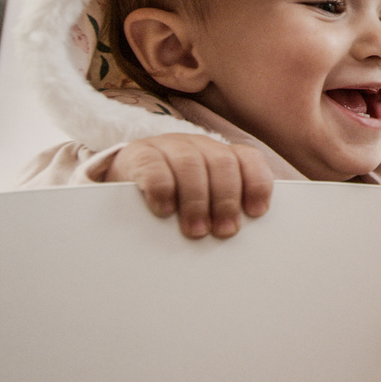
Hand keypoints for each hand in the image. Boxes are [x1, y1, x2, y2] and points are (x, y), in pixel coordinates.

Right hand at [105, 134, 272, 238]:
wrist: (123, 180)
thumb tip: (238, 236)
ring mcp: (168, 146)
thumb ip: (222, 211)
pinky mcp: (139, 154)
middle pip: (222, 163)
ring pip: (191, 164)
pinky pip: (154, 167)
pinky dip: (163, 190)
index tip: (256, 213)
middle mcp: (198, 145)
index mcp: (220, 155)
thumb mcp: (203, 201)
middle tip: (224, 231)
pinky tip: (164, 211)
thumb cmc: (173, 198)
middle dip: (226, 200)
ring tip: (196, 230)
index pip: (248, 159)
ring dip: (197, 201)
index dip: (256, 184)